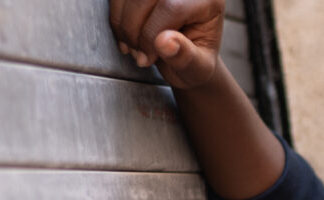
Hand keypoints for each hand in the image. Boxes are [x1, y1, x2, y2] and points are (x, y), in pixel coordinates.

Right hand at [109, 0, 225, 89]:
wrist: (184, 56)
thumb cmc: (195, 61)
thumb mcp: (198, 68)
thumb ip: (185, 57)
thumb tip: (165, 42)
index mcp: (207, 1)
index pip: (171, 7)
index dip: (152, 34)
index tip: (147, 57)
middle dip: (135, 30)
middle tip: (139, 54)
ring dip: (123, 24)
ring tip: (133, 47)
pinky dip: (116, 17)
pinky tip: (126, 35)